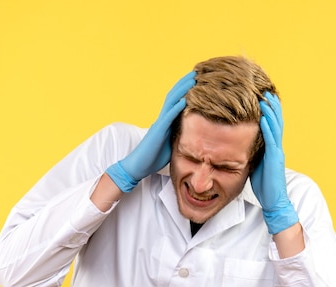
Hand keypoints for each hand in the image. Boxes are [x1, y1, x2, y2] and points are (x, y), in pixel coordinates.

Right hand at [106, 71, 195, 191]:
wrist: (138, 166)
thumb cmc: (153, 158)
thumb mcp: (171, 146)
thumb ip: (179, 137)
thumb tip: (193, 137)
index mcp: (165, 122)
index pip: (176, 101)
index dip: (185, 90)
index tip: (197, 80)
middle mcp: (162, 119)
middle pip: (174, 96)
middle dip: (185, 84)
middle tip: (197, 72)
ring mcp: (159, 124)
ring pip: (171, 102)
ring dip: (182, 90)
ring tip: (193, 79)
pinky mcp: (157, 132)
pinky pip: (168, 117)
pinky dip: (176, 108)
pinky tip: (185, 100)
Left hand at [251, 92, 298, 233]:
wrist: (274, 201)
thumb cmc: (264, 185)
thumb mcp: (255, 164)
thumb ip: (251, 153)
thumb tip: (240, 145)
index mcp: (271, 147)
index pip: (270, 124)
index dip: (268, 110)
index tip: (260, 96)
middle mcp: (276, 146)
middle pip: (275, 120)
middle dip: (271, 104)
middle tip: (264, 89)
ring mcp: (277, 151)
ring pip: (275, 126)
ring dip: (270, 111)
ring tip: (264, 97)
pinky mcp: (275, 158)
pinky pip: (271, 139)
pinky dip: (268, 127)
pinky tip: (263, 117)